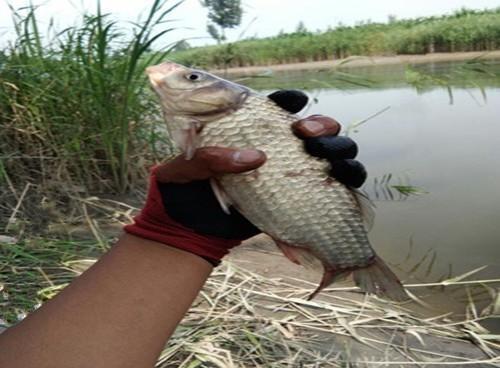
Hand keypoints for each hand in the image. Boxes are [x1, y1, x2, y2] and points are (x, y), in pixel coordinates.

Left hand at [125, 90, 366, 264]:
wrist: (187, 232)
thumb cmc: (183, 192)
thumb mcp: (184, 169)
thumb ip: (209, 158)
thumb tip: (254, 158)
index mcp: (250, 133)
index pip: (278, 109)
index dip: (292, 101)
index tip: (294, 104)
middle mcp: (277, 151)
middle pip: (316, 130)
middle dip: (323, 126)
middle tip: (306, 135)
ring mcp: (291, 177)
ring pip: (332, 157)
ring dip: (339, 153)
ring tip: (325, 160)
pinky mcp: (298, 202)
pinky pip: (331, 193)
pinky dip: (342, 188)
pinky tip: (336, 186)